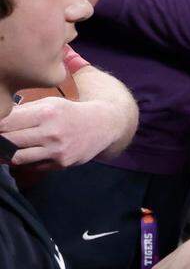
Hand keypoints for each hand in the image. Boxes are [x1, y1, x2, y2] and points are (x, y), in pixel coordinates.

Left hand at [0, 97, 125, 169]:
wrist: (101, 126)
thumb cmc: (69, 113)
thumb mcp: (49, 103)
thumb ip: (23, 111)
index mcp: (45, 113)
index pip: (7, 122)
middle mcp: (51, 133)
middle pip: (9, 140)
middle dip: (0, 140)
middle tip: (0, 138)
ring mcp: (57, 150)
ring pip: (17, 157)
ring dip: (8, 153)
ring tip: (8, 148)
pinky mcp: (61, 163)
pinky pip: (33, 166)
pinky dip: (25, 161)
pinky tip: (27, 153)